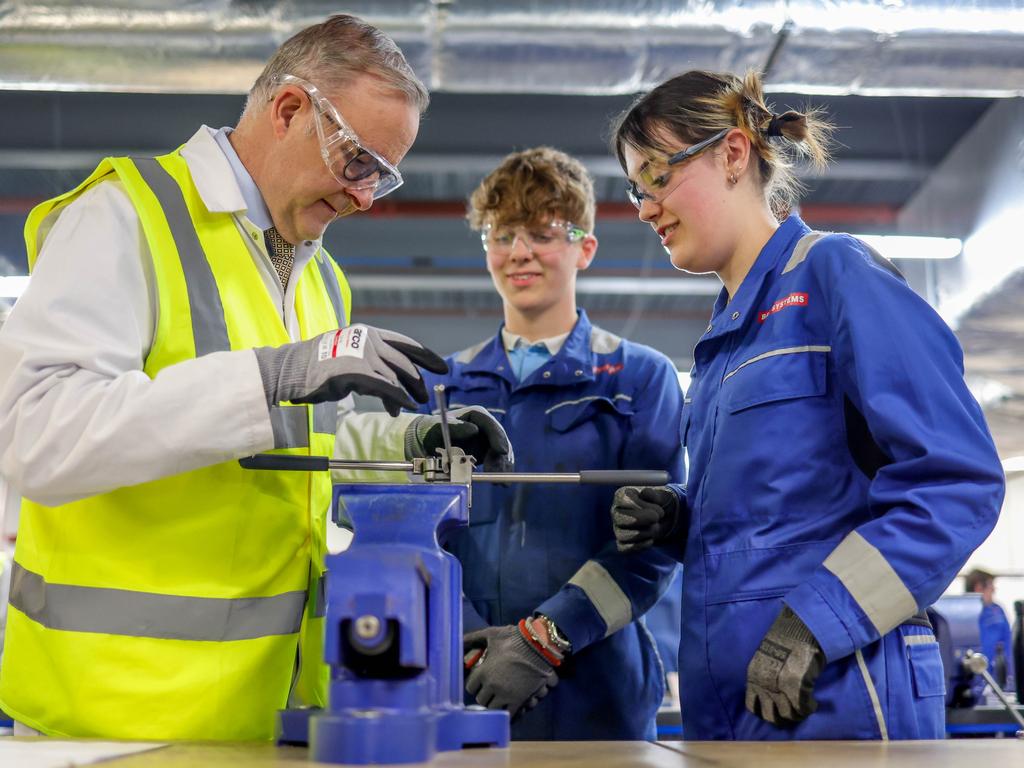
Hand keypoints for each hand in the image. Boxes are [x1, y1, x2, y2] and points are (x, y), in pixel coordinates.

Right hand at [254, 324, 447, 415]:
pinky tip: (404, 406)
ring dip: (409, 392)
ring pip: (397, 376)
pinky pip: (387, 388)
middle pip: (405, 362)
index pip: (405, 343)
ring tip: (415, 404)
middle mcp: (369, 340)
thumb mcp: (350, 358)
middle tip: (425, 394)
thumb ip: (373, 366)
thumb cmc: (317, 368)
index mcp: (368, 333)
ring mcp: (364, 354)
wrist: (292, 370)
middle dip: (418, 380)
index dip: (426, 356)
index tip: (441, 366)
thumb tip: (393, 388)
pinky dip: (399, 399)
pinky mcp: (358, 372)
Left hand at [406, 406, 513, 471]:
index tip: (501, 451)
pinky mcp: (487, 452)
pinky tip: (499, 480)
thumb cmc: (432, 430)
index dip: (498, 437)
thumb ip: (455, 427)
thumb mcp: (438, 427)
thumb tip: (474, 430)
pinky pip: (496, 461)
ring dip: (502, 466)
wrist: (428, 441)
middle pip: (499, 440)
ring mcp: (487, 439)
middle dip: (502, 457)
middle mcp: (485, 426)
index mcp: (476, 415)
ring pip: (501, 452)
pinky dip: (498, 470)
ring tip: (499, 480)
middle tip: (498, 471)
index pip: (491, 425)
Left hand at [463, 624, 557, 717]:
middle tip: (489, 690)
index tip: (478, 682)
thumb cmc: (513, 638)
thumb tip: (458, 640)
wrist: (538, 645)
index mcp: (483, 671)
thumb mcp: (491, 634)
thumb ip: (472, 638)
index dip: (474, 684)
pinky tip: (507, 707)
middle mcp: (491, 685)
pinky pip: (507, 714)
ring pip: (492, 708)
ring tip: (498, 698)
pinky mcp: (518, 700)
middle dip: (484, 695)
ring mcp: (505, 694)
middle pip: (481, 699)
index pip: (470, 687)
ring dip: (494, 704)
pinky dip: (505, 712)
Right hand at [610, 485, 679, 550]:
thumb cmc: (660, 504)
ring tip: (656, 528)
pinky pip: (625, 548)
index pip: (624, 499)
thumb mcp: (661, 495)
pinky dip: (641, 545)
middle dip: (641, 519)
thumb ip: (654, 494)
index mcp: (623, 496)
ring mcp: (618, 528)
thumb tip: (646, 493)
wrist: (665, 518)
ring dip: (644, 533)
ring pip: (624, 535)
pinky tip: (650, 539)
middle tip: (657, 518)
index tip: (658, 510)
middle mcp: (616, 511)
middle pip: (620, 518)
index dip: (640, 505)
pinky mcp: (622, 543)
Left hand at [746, 605, 825, 725]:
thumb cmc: (782, 640)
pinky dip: (810, 708)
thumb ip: (765, 675)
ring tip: (803, 710)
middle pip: (771, 715)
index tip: (774, 711)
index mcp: (754, 676)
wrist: (798, 627)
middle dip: (781, 718)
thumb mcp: (765, 658)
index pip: (753, 706)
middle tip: (791, 714)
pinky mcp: (799, 686)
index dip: (764, 712)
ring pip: (788, 715)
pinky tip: (814, 704)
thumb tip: (769, 692)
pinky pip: (804, 707)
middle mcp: (765, 684)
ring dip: (797, 715)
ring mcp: (781, 686)